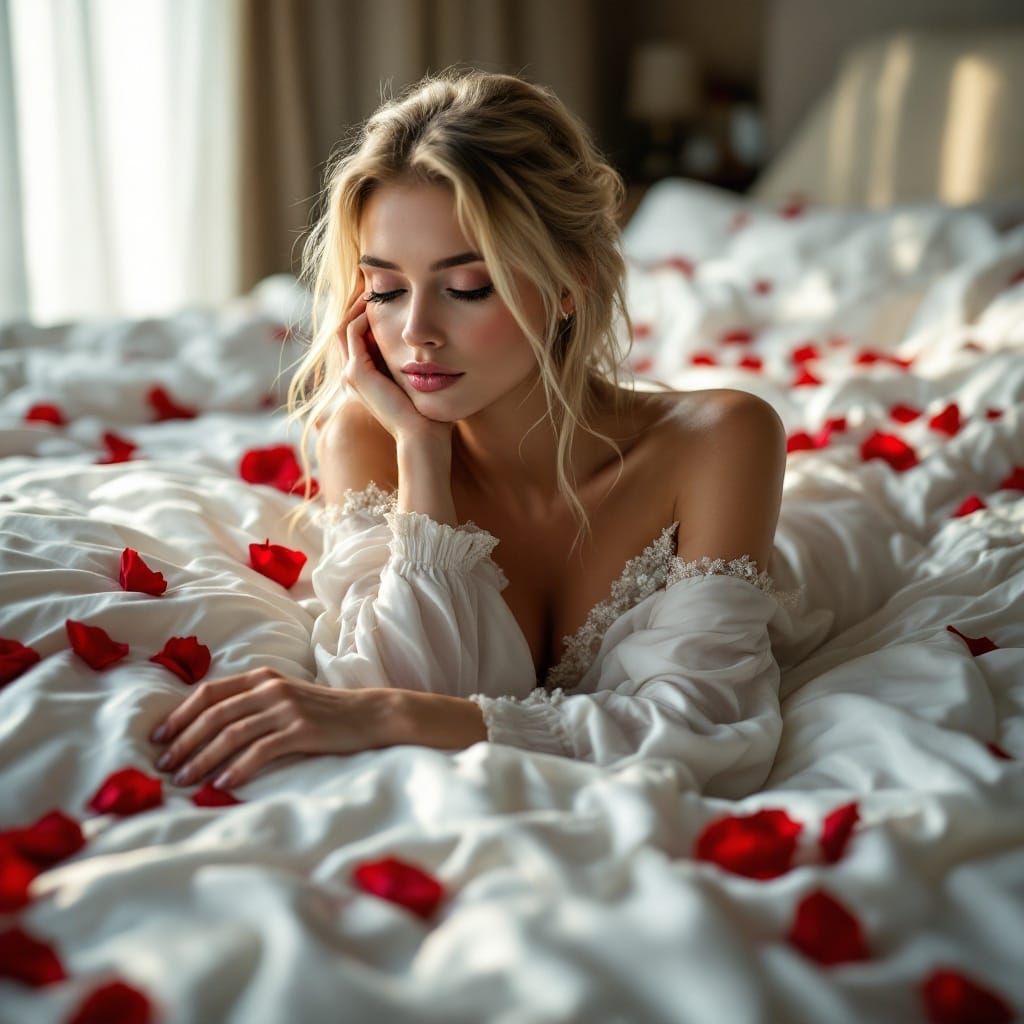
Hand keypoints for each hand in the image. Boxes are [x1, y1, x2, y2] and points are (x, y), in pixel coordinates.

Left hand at [149, 668, 398, 788]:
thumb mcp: (284, 697)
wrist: (369, 715)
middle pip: (214, 714)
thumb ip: (252, 703)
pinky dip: (237, 768)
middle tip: (163, 766)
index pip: (208, 693)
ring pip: (232, 733)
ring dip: (202, 758)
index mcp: (261, 677)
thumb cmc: (323, 712)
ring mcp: (286, 708)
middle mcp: (270, 688)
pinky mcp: (301, 730)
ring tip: (184, 780)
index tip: (157, 738)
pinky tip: (222, 783)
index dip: (179, 715)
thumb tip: (208, 728)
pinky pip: (260, 750)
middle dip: (183, 741)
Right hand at [339, 288, 453, 445]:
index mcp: (367, 378)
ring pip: (343, 326)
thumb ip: (422, 363)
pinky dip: (362, 314)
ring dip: (357, 304)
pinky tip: (379, 301)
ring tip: (374, 285)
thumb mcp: (423, 380)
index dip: (366, 313)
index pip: (357, 337)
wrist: (425, 438)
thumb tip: (439, 342)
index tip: (385, 293)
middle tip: (374, 282)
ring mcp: (351, 375)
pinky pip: (351, 332)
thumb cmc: (432, 414)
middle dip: (358, 304)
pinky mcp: (357, 374)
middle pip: (345, 328)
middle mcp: (353, 376)